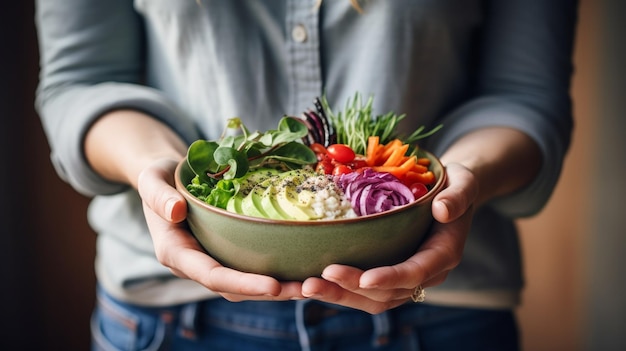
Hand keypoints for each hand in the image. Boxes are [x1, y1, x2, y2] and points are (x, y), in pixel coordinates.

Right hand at [137, 158, 304, 300]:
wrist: (164, 179)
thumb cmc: (158, 177)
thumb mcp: (151, 179)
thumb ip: (158, 195)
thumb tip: (176, 210)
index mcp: (175, 252)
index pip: (212, 276)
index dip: (243, 284)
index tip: (273, 286)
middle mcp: (194, 264)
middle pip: (234, 288)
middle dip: (270, 292)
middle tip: (306, 290)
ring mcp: (210, 260)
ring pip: (245, 284)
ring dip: (278, 288)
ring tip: (312, 285)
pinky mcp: (224, 253)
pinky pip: (250, 268)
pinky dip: (275, 272)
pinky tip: (301, 267)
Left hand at [300, 163, 476, 313]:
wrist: (451, 194)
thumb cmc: (455, 185)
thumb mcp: (463, 183)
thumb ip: (458, 197)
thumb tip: (443, 210)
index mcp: (443, 254)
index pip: (416, 272)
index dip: (391, 278)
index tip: (364, 279)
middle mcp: (424, 273)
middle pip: (387, 293)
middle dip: (350, 290)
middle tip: (314, 282)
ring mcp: (405, 277)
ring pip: (372, 298)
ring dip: (337, 296)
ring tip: (303, 288)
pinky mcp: (389, 274)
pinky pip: (363, 290)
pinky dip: (337, 290)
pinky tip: (306, 284)